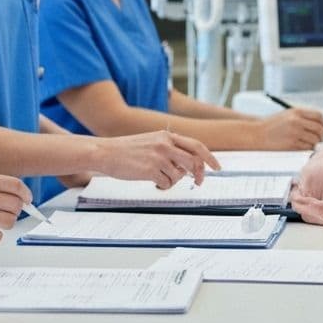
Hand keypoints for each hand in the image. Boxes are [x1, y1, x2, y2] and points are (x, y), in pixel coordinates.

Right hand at [94, 130, 220, 187]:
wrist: (105, 152)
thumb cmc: (126, 149)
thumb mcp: (151, 141)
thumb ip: (169, 148)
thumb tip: (187, 165)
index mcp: (166, 136)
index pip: (196, 146)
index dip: (209, 158)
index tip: (216, 167)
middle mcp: (165, 144)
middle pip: (193, 162)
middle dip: (199, 174)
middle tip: (198, 182)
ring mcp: (158, 157)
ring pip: (179, 175)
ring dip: (172, 181)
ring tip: (158, 178)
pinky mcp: (150, 170)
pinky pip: (166, 183)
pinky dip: (162, 186)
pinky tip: (152, 181)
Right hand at [256, 108, 322, 149]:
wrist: (257, 134)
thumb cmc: (273, 125)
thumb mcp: (287, 115)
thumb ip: (303, 117)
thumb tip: (321, 125)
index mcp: (297, 112)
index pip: (319, 116)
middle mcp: (296, 121)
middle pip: (319, 128)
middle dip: (322, 135)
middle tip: (320, 138)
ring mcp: (294, 133)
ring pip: (315, 140)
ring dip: (315, 143)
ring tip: (310, 143)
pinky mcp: (291, 144)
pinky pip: (307, 147)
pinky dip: (308, 148)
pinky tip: (304, 146)